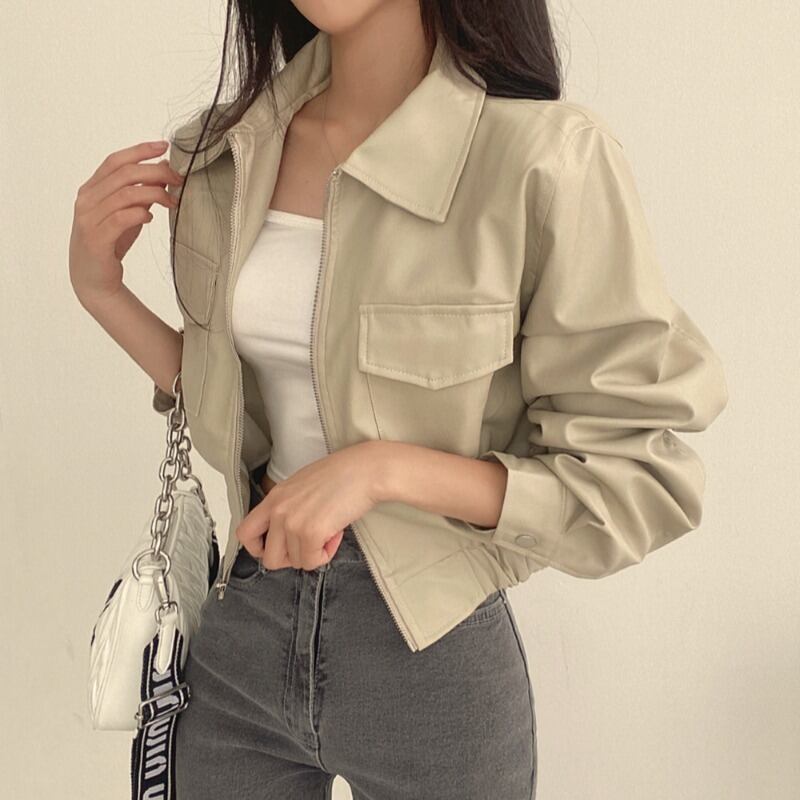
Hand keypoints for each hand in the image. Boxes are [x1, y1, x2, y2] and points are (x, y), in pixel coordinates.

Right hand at [69, 140, 183, 304]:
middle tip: (179, 179)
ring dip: (154, 194)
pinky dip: (140, 214)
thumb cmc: (110, 243)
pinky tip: (151, 217)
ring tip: (172, 202)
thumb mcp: (128, 214)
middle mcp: (87, 200)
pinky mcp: (96, 239)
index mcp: (91, 189)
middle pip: (124, 174)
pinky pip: (121, 218)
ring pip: (125, 194)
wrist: (92, 279)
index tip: (164, 146)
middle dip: (155, 172)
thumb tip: (164, 170)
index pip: (116, 161)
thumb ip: (141, 193)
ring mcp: (89, 219)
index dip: (140, 151)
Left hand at [236, 441, 386, 570]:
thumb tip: (288, 536)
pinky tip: (336, 534)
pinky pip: (313, 561)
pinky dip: (327, 554)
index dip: (259, 549)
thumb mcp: (301, 487)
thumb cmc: (341, 474)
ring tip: (328, 532)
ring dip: (314, 553)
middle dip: (291, 559)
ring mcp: (293, 522)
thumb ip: (288, 508)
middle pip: (268, 558)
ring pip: (296, 562)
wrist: (365, 470)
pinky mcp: (311, 532)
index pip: (245, 533)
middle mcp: (278, 510)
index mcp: (274, 497)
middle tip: (309, 546)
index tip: (277, 548)